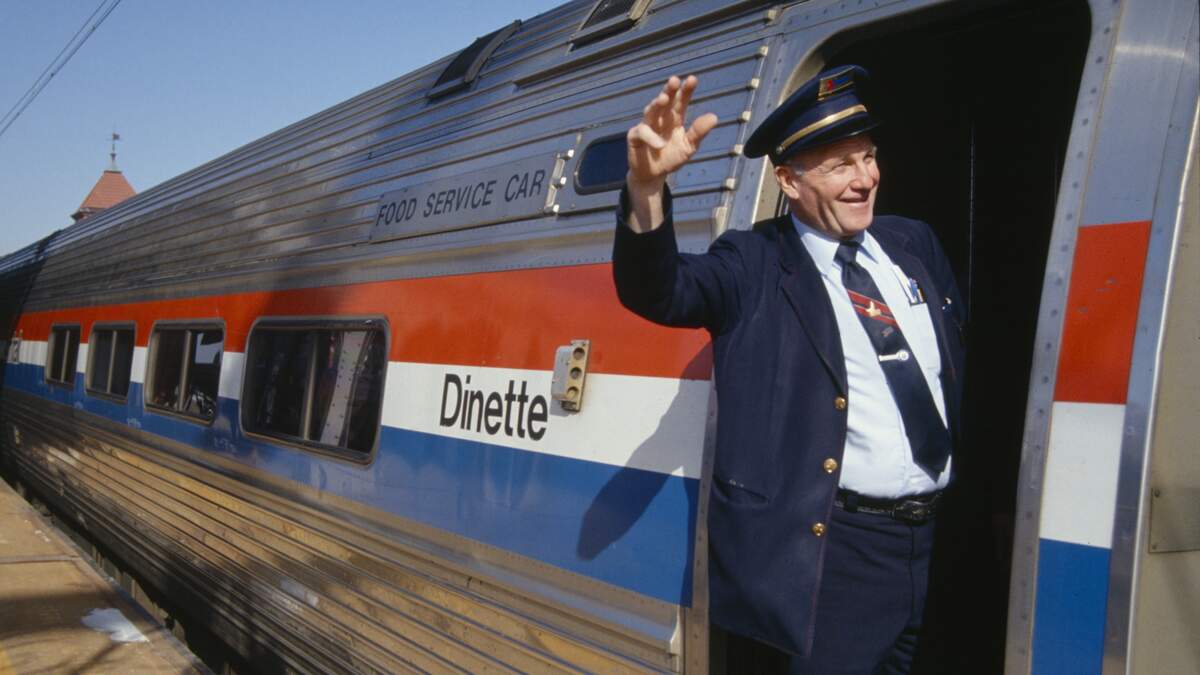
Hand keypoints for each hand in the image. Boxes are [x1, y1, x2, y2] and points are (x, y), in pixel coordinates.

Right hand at [625, 75, 717, 230]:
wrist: (654, 174)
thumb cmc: (671, 157)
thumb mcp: (689, 146)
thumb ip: (699, 132)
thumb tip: (714, 117)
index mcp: (675, 118)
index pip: (681, 101)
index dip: (686, 91)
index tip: (693, 79)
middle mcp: (661, 118)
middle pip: (665, 101)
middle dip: (669, 90)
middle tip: (674, 80)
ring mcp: (647, 125)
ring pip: (651, 111)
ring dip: (656, 105)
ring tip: (663, 99)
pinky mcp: (635, 136)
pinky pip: (642, 132)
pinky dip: (651, 137)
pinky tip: (660, 144)